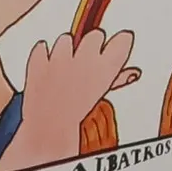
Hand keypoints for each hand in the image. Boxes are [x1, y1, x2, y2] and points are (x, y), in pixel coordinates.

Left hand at [0, 29, 138, 170]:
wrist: (47, 134)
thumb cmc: (78, 118)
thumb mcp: (102, 97)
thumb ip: (118, 78)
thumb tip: (133, 71)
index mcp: (106, 71)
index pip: (121, 41)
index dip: (118, 43)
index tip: (114, 47)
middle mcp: (84, 59)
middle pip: (95, 36)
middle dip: (92, 45)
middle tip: (86, 63)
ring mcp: (58, 59)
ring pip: (66, 40)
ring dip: (65, 51)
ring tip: (63, 73)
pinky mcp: (38, 60)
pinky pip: (42, 47)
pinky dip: (43, 57)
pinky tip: (46, 73)